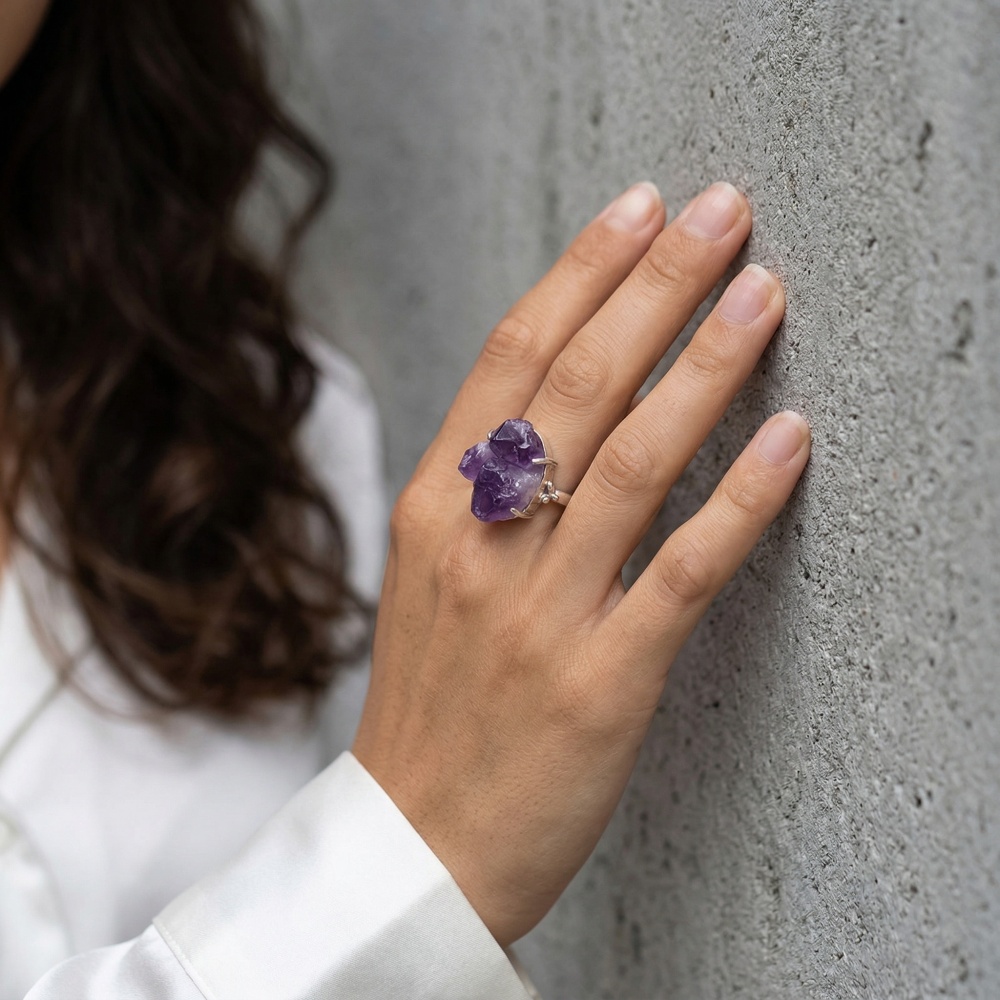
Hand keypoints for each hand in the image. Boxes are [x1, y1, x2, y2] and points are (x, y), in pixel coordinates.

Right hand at [352, 181, 809, 945]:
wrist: (418, 842)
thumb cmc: (432, 701)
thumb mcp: (429, 576)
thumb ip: (483, 487)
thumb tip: (557, 396)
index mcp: (435, 508)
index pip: (511, 358)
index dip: (581, 274)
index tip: (639, 209)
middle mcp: (482, 544)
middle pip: (575, 386)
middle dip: (655, 286)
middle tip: (720, 214)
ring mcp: (540, 612)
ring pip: (632, 462)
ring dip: (705, 368)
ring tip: (763, 296)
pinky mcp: (601, 682)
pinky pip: (681, 573)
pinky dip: (739, 501)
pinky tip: (787, 440)